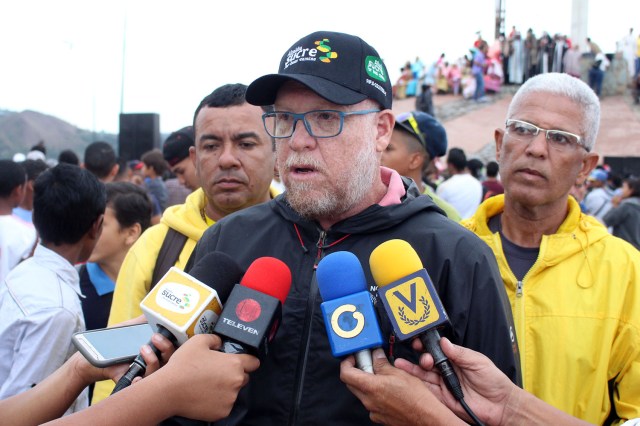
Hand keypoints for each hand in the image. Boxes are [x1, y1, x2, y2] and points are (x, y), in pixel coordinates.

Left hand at [72, 317, 176, 385]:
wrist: (89, 358)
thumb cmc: (110, 343)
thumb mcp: (128, 328)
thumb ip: (143, 321)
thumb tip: (157, 310)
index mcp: (155, 349)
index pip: (172, 347)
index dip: (175, 341)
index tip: (168, 331)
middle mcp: (152, 362)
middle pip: (171, 361)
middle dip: (167, 348)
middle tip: (155, 337)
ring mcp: (143, 374)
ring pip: (158, 374)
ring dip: (154, 361)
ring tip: (142, 349)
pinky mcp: (131, 383)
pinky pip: (141, 386)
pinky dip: (140, 382)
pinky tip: (136, 377)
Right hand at [159, 334, 259, 421]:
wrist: (169, 390)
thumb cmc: (184, 364)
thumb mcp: (198, 341)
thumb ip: (215, 339)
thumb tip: (220, 343)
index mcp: (234, 364)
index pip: (254, 362)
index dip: (248, 360)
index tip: (241, 361)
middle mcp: (236, 382)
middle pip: (243, 377)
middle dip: (234, 374)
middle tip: (216, 372)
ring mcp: (230, 399)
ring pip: (233, 392)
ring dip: (225, 388)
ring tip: (206, 385)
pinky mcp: (222, 413)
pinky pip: (224, 405)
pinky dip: (217, 401)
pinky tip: (204, 395)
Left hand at [340, 349, 462, 425]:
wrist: (427, 419)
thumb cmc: (417, 398)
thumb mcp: (399, 373)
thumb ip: (382, 363)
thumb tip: (376, 355)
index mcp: (370, 387)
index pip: (346, 374)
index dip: (347, 363)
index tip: (352, 357)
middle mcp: (369, 401)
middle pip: (352, 384)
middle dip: (357, 371)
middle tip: (369, 363)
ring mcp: (374, 411)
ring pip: (363, 394)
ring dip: (369, 383)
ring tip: (384, 377)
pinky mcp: (380, 417)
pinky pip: (373, 403)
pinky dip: (377, 395)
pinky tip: (390, 391)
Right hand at [397, 337, 518, 425]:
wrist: (501, 405)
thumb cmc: (494, 381)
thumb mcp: (478, 361)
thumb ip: (459, 352)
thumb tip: (444, 341)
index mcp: (455, 359)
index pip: (436, 350)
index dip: (426, 345)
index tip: (419, 341)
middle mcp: (447, 371)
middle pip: (427, 363)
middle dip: (420, 358)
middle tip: (422, 358)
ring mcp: (443, 385)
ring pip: (423, 376)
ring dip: (412, 370)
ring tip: (401, 364)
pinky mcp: (442, 399)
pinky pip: (427, 391)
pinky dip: (417, 385)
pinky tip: (408, 379)